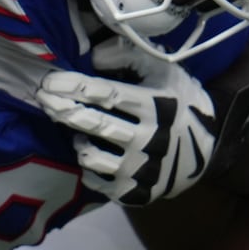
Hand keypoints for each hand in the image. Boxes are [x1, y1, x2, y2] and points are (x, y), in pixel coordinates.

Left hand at [37, 38, 222, 206]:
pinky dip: (87, 165)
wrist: (207, 149)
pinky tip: (92, 151)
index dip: (74, 86)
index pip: (106, 95)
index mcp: (156, 107)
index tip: (47, 82)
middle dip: (63, 110)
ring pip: (91, 156)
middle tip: (42, 98)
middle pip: (95, 124)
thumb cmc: (174, 100)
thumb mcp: (161, 70)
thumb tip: (91, 57)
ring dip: (77, 140)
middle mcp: (150, 140)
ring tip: (79, 131)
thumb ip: (127, 56)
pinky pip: (95, 181)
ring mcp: (143, 170)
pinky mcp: (136, 193)